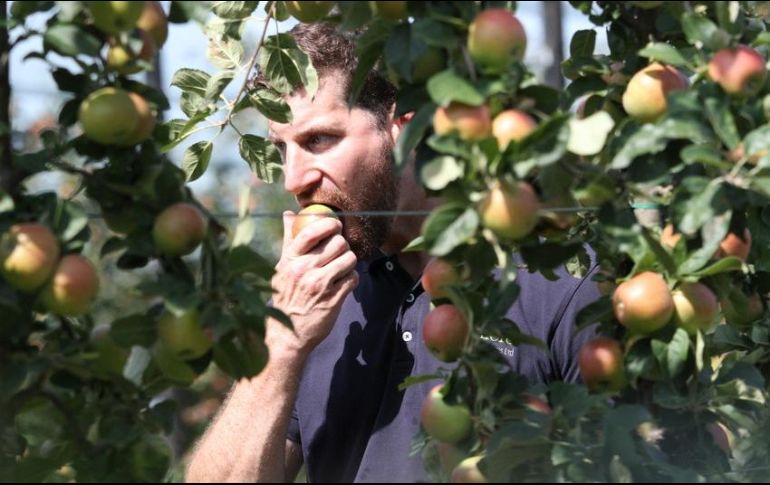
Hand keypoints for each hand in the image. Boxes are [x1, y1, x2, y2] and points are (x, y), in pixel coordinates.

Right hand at [266, 210, 358, 355]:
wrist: (286, 335)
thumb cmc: (285, 297)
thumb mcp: (281, 268)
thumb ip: (288, 241)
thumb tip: (289, 214)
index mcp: (291, 260)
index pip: (312, 230)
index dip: (329, 224)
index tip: (335, 226)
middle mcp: (304, 270)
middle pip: (337, 243)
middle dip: (342, 246)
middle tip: (339, 253)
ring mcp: (320, 284)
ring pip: (349, 259)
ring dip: (349, 263)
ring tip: (341, 269)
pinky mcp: (334, 299)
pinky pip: (353, 278)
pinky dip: (351, 279)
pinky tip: (343, 284)